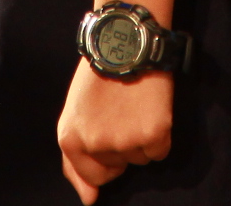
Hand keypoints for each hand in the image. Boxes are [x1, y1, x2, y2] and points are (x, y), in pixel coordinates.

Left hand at [58, 63, 172, 203]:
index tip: (110, 132)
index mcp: (70, 139)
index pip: (93, 175)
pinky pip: (160, 151)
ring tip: (134, 104)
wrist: (125, 41)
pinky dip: (160, 132)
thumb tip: (90, 201)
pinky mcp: (154, 133)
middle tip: (120, 111)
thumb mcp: (74, 114)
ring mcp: (125, 141)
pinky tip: (151, 107)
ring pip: (140, 158)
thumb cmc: (99, 76)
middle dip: (121, 146)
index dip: (105, 157)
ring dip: (141, 136)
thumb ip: (75, 162)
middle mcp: (96, 144)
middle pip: (118, 167)